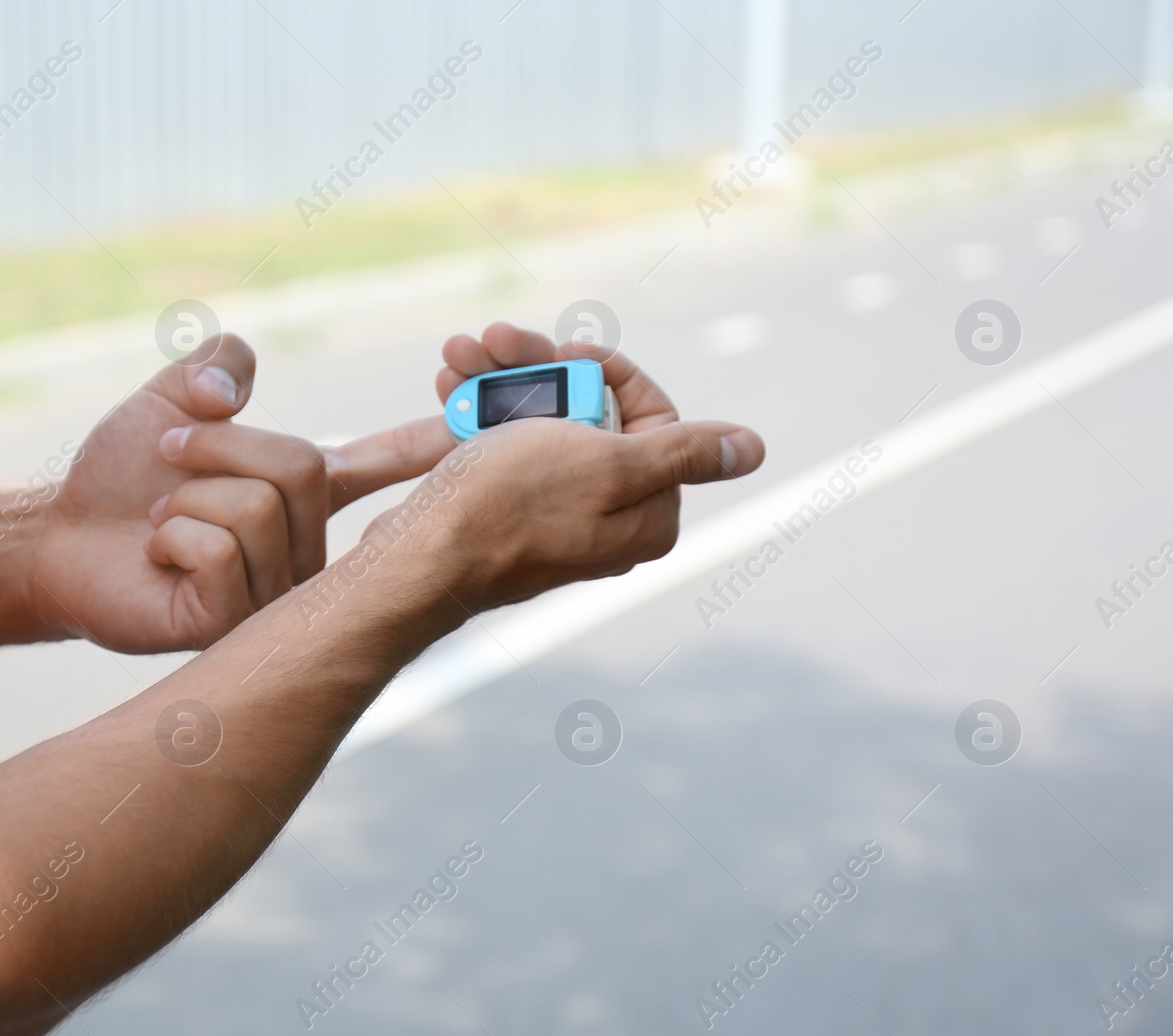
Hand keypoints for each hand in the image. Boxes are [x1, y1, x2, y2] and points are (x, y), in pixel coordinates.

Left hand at [31, 336, 453, 651]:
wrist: (61, 538)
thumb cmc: (123, 473)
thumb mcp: (172, 396)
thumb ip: (219, 365)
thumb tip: (235, 391)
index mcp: (309, 492)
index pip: (391, 466)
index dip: (438, 442)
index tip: (492, 425)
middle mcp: (308, 547)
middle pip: (301, 465)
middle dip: (216, 442)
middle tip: (169, 454)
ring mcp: (277, 594)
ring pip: (258, 508)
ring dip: (183, 496)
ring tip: (162, 521)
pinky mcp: (235, 628)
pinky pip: (220, 552)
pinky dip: (170, 537)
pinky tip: (158, 558)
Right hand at [388, 322, 764, 611]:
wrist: (420, 559)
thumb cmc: (510, 508)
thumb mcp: (607, 466)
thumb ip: (683, 453)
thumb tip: (752, 449)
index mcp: (648, 510)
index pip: (648, 415)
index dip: (605, 372)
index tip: (564, 352)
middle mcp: (608, 514)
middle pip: (587, 412)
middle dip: (537, 369)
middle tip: (493, 340)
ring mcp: (555, 513)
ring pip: (538, 421)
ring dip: (497, 380)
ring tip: (457, 356)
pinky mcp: (507, 511)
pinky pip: (503, 446)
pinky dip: (477, 413)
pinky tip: (449, 386)